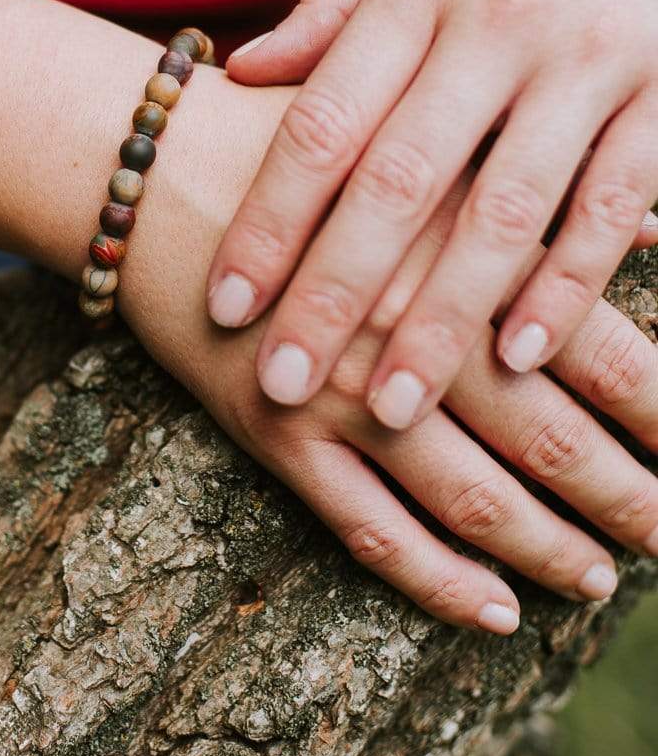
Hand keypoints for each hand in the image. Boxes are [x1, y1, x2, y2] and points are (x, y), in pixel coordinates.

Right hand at [117, 65, 657, 630]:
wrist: (147, 170)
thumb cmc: (292, 144)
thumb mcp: (418, 144)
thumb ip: (531, 190)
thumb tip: (653, 231)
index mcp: (461, 250)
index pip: (600, 350)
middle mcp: (412, 331)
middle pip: (552, 439)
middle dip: (630, 498)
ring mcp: (342, 392)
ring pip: (472, 498)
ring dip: (550, 551)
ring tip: (602, 580)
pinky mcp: (275, 435)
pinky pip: (370, 530)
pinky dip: (439, 581)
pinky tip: (493, 611)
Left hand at [207, 0, 657, 427]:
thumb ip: (336, 13)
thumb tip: (240, 75)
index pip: (326, 122)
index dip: (269, 221)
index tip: (225, 304)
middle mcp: (498, 22)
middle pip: (399, 181)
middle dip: (334, 292)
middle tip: (284, 383)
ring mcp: (589, 58)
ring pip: (503, 210)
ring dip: (443, 318)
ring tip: (391, 406)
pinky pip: (612, 205)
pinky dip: (565, 285)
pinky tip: (518, 356)